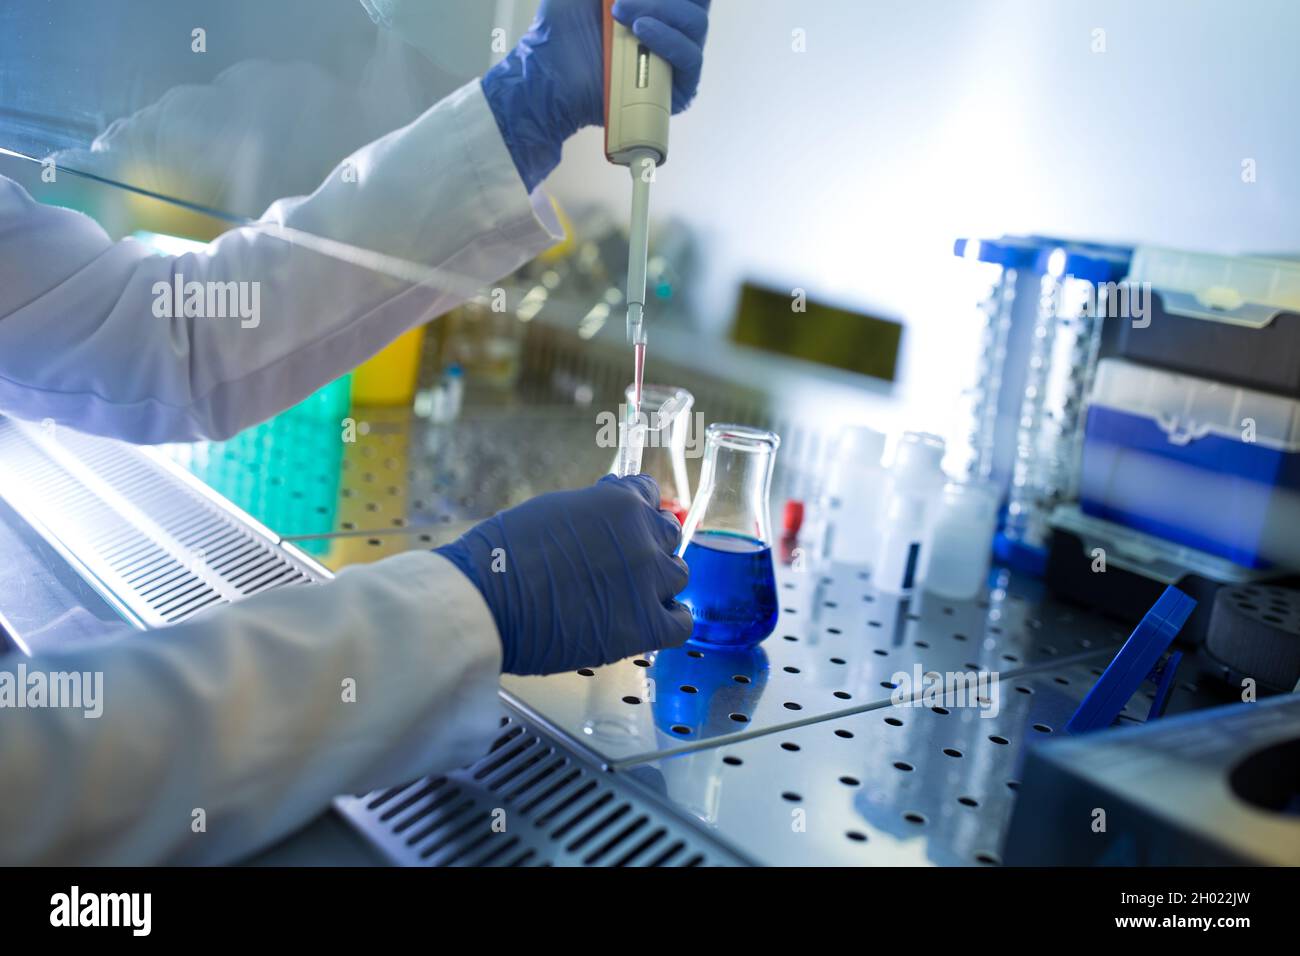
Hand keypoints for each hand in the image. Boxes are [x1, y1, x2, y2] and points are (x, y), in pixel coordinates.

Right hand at [436, 475, 691, 674]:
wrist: (486, 602)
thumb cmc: (503, 555)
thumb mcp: (553, 510)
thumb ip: (592, 514)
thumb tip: (604, 525)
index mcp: (620, 502)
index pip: (648, 495)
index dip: (635, 513)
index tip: (625, 526)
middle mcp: (644, 536)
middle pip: (668, 536)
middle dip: (648, 546)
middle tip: (622, 565)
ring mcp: (649, 581)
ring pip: (677, 576)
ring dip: (657, 584)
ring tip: (628, 596)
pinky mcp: (646, 625)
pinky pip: (681, 623)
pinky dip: (669, 621)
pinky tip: (647, 622)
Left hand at [481, 0, 711, 191]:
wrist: (549, 76)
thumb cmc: (561, 32)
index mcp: (655, 6)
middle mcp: (670, 30)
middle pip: (697, 5)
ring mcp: (674, 59)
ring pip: (696, 24)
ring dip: (663, 9)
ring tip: (622, 13)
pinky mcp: (676, 90)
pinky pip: (691, 59)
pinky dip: (670, 39)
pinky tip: (641, 31)